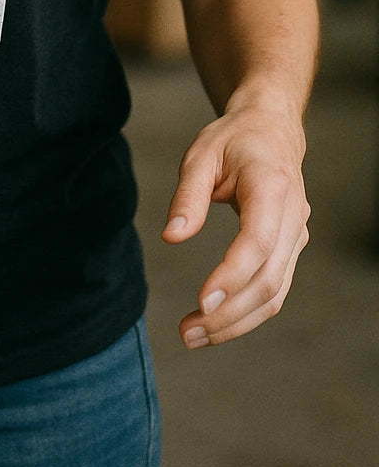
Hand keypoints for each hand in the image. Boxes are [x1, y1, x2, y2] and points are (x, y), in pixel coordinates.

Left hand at [161, 97, 309, 348]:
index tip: (202, 302)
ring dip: (237, 322)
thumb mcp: (201, 155)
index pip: (257, 242)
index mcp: (272, 186)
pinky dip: (247, 313)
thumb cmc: (233, 140)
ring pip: (275, 292)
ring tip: (193, 336)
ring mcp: (296, 235)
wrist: (271, 130)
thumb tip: (172, 237)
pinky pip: (274, 289)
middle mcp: (292, 216)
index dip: (232, 276)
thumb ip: (188, 196)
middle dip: (229, 314)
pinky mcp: (290, 249)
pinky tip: (215, 324)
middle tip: (187, 333)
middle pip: (268, 279)